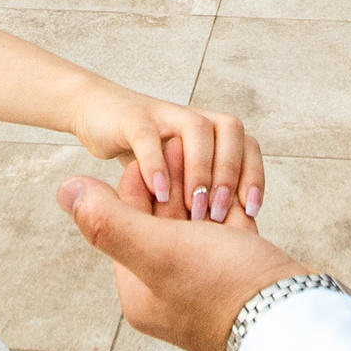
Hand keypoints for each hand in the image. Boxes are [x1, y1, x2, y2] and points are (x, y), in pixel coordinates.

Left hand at [59, 154, 313, 350]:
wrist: (296, 319)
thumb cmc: (225, 288)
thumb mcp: (158, 251)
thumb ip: (109, 221)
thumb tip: (64, 189)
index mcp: (140, 291)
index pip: (127, 222)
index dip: (142, 182)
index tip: (158, 148)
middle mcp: (169, 290)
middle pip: (162, 222)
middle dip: (176, 184)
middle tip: (188, 145)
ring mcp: (206, 284)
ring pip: (197, 225)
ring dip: (205, 192)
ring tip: (214, 163)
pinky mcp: (239, 277)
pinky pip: (228, 235)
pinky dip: (233, 210)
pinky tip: (240, 190)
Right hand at [68, 83, 263, 222]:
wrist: (97, 115)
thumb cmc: (145, 156)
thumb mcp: (178, 177)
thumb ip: (202, 196)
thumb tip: (231, 236)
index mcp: (211, 131)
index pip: (248, 145)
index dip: (253, 175)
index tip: (251, 211)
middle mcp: (193, 118)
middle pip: (229, 131)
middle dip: (229, 174)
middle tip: (218, 214)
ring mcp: (163, 114)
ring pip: (196, 128)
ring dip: (200, 169)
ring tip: (194, 208)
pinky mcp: (131, 119)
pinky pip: (147, 137)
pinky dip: (156, 164)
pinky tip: (159, 194)